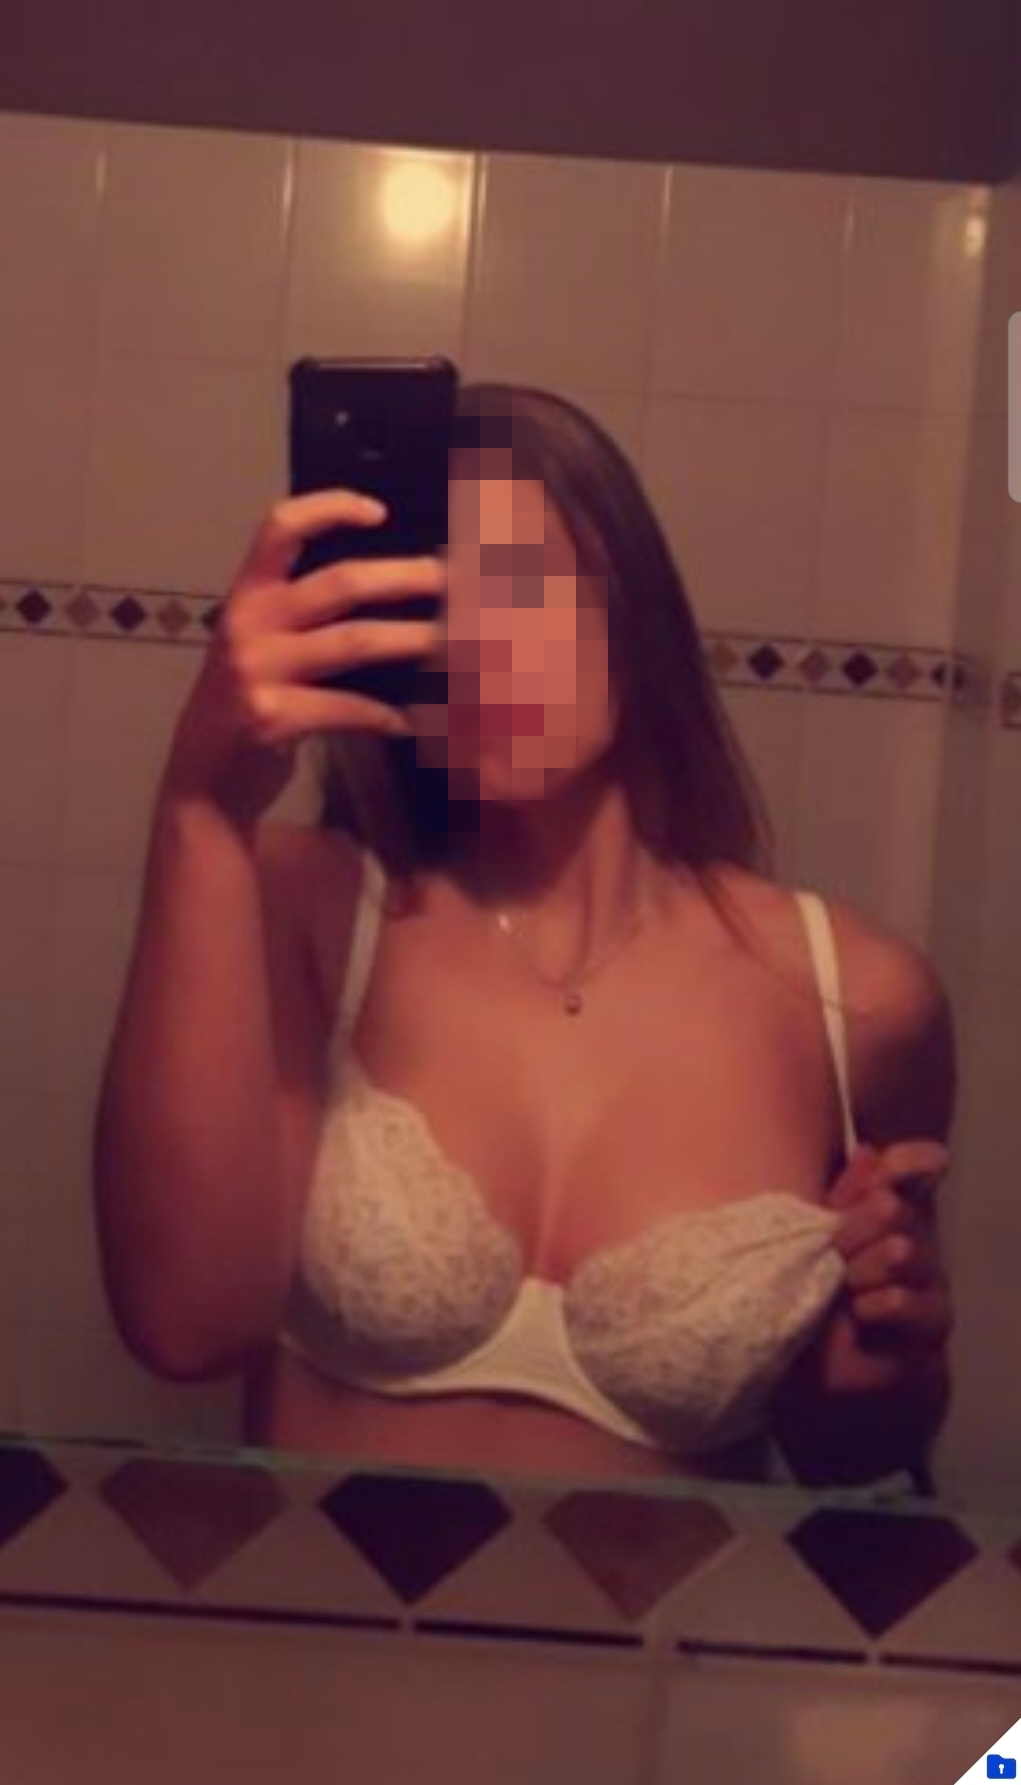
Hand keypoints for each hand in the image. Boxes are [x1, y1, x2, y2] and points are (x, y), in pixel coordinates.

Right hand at [159, 489, 445, 831]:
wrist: (203, 781)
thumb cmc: (244, 707)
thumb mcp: (259, 649)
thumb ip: (301, 618)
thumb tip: (384, 589)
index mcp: (245, 597)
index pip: (279, 529)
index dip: (328, 509)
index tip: (377, 510)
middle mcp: (248, 625)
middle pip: (340, 583)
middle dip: (404, 577)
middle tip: (449, 580)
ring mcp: (258, 671)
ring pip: (354, 641)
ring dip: (410, 639)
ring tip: (449, 642)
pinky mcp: (271, 717)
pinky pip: (347, 707)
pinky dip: (384, 714)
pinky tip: (409, 722)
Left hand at [817, 1139, 951, 1395]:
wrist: (817, 1383)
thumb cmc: (810, 1303)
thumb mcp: (814, 1244)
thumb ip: (844, 1199)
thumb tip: (871, 1149)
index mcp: (887, 1220)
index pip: (913, 1172)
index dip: (906, 1163)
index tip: (884, 1171)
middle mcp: (916, 1246)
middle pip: (898, 1210)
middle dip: (855, 1229)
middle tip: (833, 1255)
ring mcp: (929, 1289)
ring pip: (907, 1251)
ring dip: (864, 1269)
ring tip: (844, 1287)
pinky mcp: (930, 1331)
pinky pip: (905, 1300)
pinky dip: (876, 1305)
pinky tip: (860, 1314)